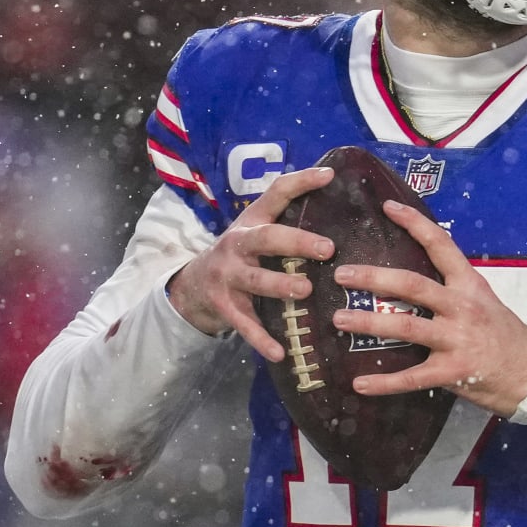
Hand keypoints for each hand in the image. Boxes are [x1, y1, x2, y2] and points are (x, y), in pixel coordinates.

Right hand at [167, 166, 335, 361]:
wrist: (191, 286)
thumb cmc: (240, 256)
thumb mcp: (255, 232)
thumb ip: (285, 221)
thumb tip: (336, 202)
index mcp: (252, 222)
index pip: (276, 193)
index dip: (301, 181)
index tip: (329, 175)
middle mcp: (238, 245)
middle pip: (265, 238)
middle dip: (295, 242)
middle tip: (326, 249)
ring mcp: (228, 276)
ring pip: (255, 280)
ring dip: (280, 286)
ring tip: (305, 291)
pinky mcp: (224, 306)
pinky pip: (245, 325)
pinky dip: (261, 340)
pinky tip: (280, 352)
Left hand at [332, 200, 526, 417]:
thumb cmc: (503, 333)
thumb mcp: (483, 300)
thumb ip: (450, 289)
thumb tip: (408, 279)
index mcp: (469, 284)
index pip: (441, 245)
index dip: (414, 223)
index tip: (387, 206)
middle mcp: (462, 307)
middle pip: (412, 286)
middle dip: (374, 278)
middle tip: (342, 274)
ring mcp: (457, 339)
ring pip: (406, 327)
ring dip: (369, 323)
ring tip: (340, 320)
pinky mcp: (453, 371)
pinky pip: (412, 377)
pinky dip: (384, 381)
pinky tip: (359, 383)